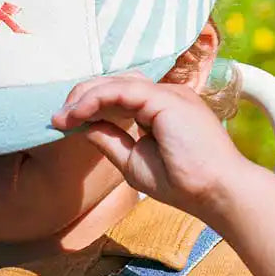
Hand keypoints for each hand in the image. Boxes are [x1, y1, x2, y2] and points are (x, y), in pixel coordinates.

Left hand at [51, 74, 250, 218]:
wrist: (216, 193)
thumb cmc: (183, 183)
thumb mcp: (134, 161)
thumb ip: (110, 139)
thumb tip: (82, 126)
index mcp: (163, 108)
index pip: (121, 93)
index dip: (91, 103)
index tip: (63, 122)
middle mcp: (167, 95)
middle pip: (117, 82)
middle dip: (83, 96)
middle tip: (58, 117)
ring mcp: (169, 94)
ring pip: (117, 82)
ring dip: (85, 96)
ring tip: (63, 116)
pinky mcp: (166, 99)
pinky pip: (122, 90)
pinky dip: (96, 99)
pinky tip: (77, 115)